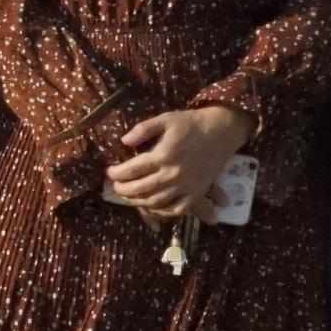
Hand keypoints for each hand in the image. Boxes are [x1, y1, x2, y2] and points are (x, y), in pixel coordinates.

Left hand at [106, 105, 252, 222]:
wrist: (221, 131)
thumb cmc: (191, 123)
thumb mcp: (165, 119)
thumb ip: (143, 129)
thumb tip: (124, 141)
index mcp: (163, 155)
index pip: (132, 170)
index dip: (116, 173)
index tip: (109, 172)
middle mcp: (173, 173)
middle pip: (140, 188)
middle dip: (123, 190)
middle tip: (116, 187)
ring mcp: (186, 186)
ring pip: (155, 201)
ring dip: (138, 201)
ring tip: (129, 196)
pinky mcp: (197, 193)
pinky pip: (177, 210)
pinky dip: (162, 212)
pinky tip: (152, 206)